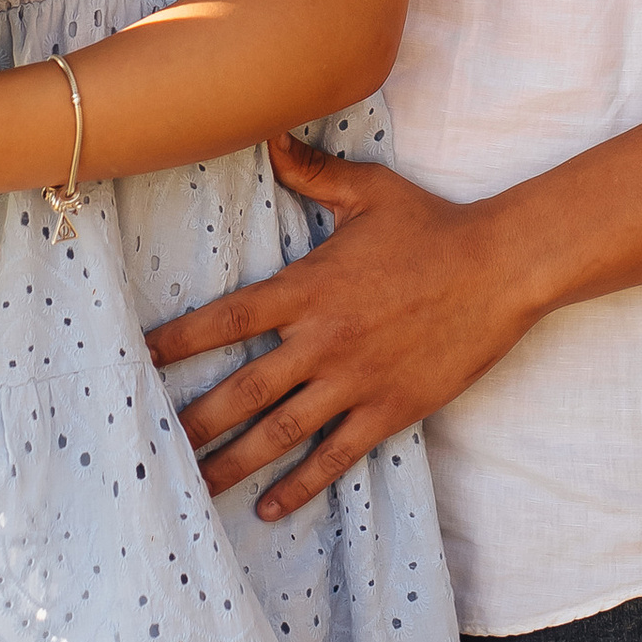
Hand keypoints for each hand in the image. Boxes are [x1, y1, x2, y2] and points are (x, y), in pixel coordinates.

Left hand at [142, 137, 537, 519]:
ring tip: (196, 487)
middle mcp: (322, 340)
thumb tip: (270, 134)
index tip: (140, 359)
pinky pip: (334, 455)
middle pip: (241, 390)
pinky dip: (300, 484)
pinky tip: (270, 508)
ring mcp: (355, 381)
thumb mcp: (370, 192)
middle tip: (153, 445)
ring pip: (279, 432)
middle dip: (195, 420)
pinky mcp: (388, 409)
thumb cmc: (434, 227)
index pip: (227, 318)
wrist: (501, 270)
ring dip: (234, 463)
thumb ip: (313, 172)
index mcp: (308, 289)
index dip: (179, 341)